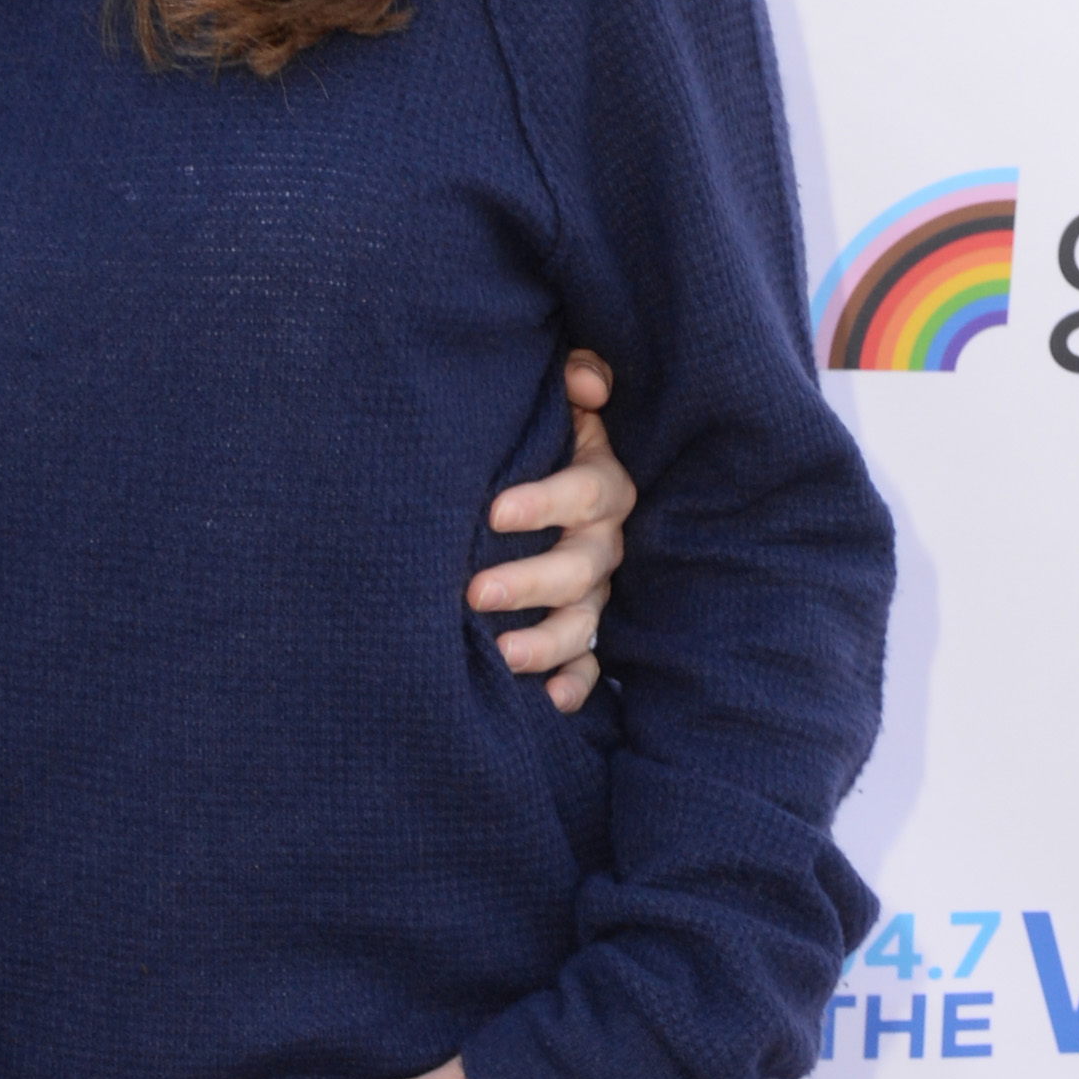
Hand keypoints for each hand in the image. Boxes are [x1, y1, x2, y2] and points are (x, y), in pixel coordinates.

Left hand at [468, 348, 629, 713]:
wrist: (536, 474)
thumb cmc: (540, 434)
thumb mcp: (557, 401)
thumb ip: (578, 378)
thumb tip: (585, 382)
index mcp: (601, 482)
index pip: (585, 491)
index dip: (545, 503)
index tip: (494, 513)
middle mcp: (604, 539)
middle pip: (581, 565)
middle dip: (530, 581)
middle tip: (474, 592)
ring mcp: (595, 588)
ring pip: (583, 620)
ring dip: (547, 642)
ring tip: (502, 655)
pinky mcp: (582, 625)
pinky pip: (589, 662)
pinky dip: (572, 684)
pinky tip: (546, 700)